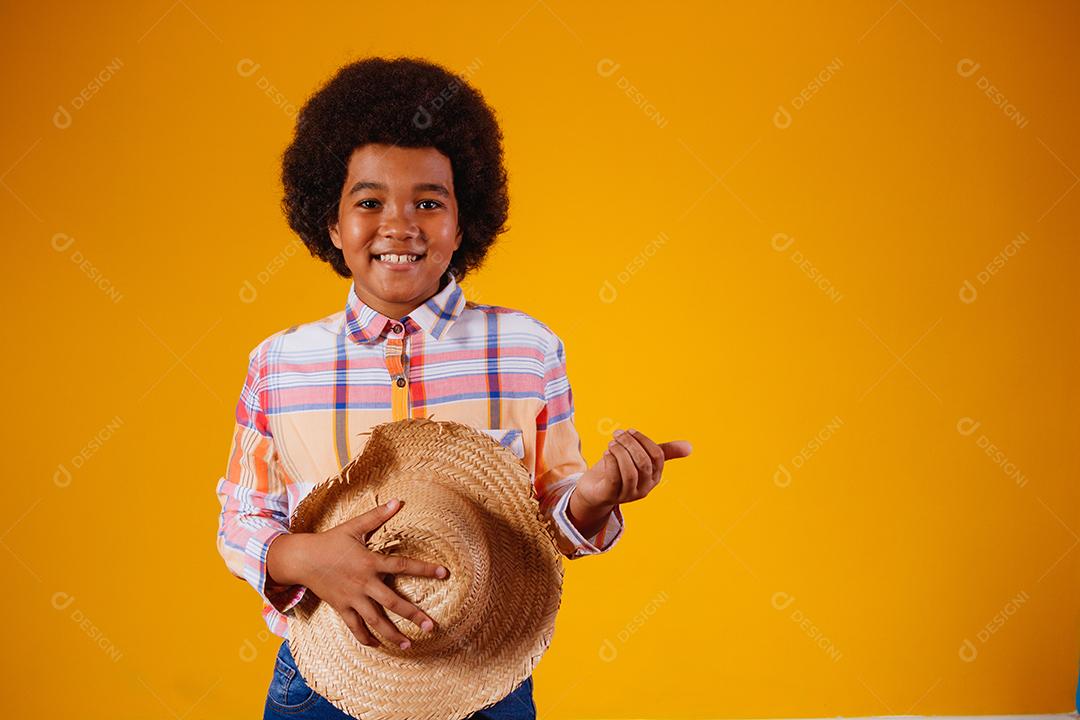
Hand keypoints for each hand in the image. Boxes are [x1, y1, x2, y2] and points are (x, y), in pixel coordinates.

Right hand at [267, 498, 448, 649]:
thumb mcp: (354, 526)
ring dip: (392, 634)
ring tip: (409, 645)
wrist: (301, 558)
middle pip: (393, 603)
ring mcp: (352, 598)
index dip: (424, 569)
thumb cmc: (330, 540)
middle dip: (413, 615)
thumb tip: (399, 501)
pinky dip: (365, 638)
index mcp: (370, 562)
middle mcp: (364, 583)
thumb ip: (377, 516)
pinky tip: (378, 645)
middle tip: (431, 627)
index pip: (403, 566)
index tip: (444, 573)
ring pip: (375, 621)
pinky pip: (354, 627)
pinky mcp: (341, 607)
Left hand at [574, 428, 692, 509]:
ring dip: (620, 452)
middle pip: (644, 462)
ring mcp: (628, 494)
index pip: (657, 456)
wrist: (595, 491)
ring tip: (611, 443)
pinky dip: (611, 462)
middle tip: (617, 434)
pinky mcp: (611, 495)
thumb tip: (690, 446)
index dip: (643, 440)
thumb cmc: (618, 470)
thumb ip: (662, 451)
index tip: (629, 431)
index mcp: (654, 477)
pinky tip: (606, 453)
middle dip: (630, 443)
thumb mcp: (639, 458)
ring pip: (630, 471)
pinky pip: (615, 478)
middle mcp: (644, 488)